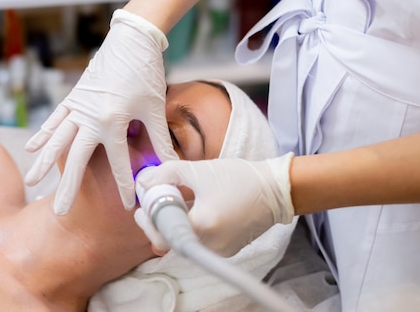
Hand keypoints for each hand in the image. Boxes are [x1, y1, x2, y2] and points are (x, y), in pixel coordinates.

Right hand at [25, 9, 177, 214]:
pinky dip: (43, 134)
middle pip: (76, 159)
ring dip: (44, 162)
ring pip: (58, 140)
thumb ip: (160, 139)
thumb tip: (170, 165)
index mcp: (113, 121)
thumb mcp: (155, 107)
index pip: (118, 163)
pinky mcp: (74, 97)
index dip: (125, 186)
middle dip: (69, 187)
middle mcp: (90, 117)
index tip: (127, 206)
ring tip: (33, 182)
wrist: (131, 39)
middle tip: (61, 212)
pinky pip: (55, 119)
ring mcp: (78, 106)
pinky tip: (32, 148)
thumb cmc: (146, 72)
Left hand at [135, 154, 294, 256]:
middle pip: (171, 238)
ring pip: (185, 239)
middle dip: (160, 218)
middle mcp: (210, 244)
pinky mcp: (227, 250)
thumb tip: (143, 182)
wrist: (276, 190)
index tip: (145, 202)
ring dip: (177, 220)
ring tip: (181, 198)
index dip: (148, 219)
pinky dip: (193, 226)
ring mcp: (219, 250)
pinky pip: (200, 240)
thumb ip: (165, 175)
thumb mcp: (197, 170)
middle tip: (158, 199)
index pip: (160, 234)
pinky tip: (198, 207)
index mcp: (202, 225)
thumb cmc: (238, 178)